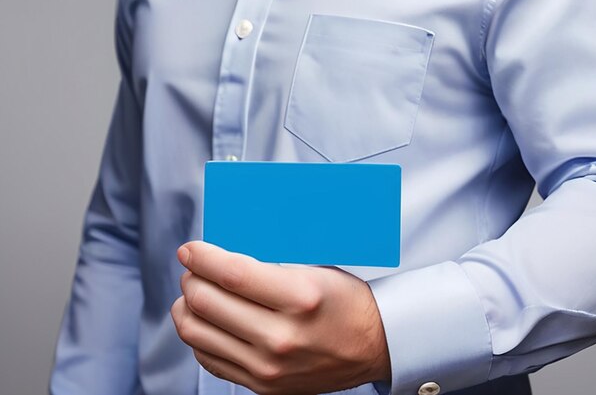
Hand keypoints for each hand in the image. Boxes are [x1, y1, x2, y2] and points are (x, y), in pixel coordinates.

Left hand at [171, 241, 390, 394]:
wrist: (373, 346)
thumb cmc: (345, 302)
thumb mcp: (316, 271)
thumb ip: (268, 266)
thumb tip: (220, 255)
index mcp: (300, 298)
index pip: (232, 274)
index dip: (201, 257)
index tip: (189, 249)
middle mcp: (282, 337)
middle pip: (207, 302)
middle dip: (190, 278)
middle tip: (193, 268)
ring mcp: (269, 367)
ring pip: (197, 333)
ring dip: (186, 306)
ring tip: (194, 294)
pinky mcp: (263, 386)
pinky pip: (208, 359)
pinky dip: (199, 335)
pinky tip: (207, 321)